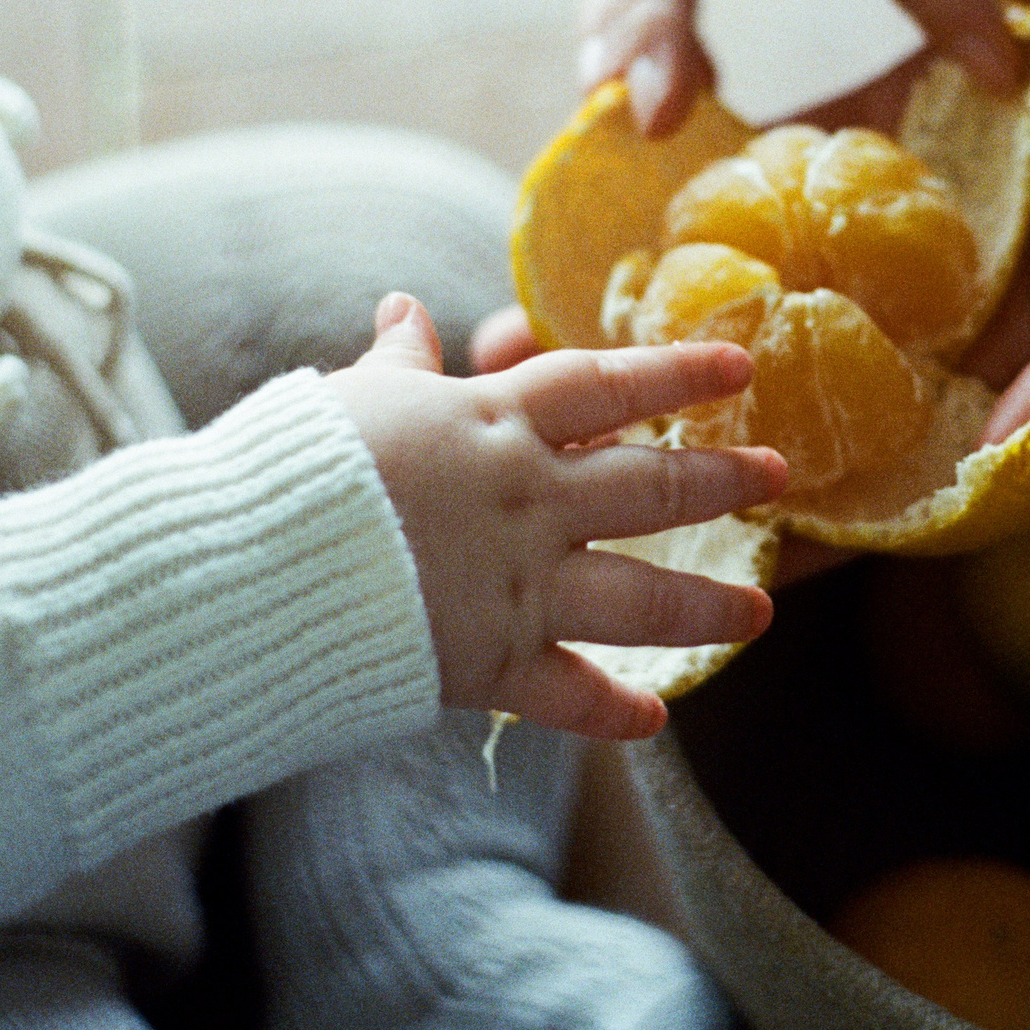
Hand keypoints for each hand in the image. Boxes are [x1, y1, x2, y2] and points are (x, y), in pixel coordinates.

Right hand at [326, 294, 786, 739]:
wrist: (251, 565)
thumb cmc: (297, 469)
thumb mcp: (355, 398)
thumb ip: (399, 361)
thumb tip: (405, 309)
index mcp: (494, 425)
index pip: (605, 384)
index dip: (676, 372)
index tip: (738, 365)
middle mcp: (526, 500)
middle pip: (648, 485)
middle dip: (720, 480)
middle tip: (778, 477)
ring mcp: (517, 583)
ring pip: (638, 596)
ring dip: (706, 607)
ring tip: (759, 614)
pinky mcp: (490, 659)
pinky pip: (568, 695)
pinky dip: (610, 714)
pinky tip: (653, 719)